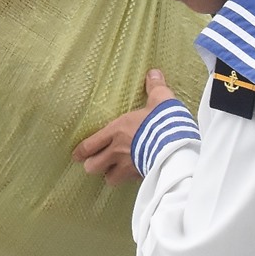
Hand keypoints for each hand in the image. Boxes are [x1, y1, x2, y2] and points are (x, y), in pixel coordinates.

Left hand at [72, 69, 179, 185]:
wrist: (178, 146)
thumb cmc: (164, 122)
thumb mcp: (161, 100)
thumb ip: (155, 87)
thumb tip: (153, 72)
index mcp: (117, 130)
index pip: (90, 145)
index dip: (80, 152)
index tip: (77, 155)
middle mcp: (117, 151)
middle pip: (92, 167)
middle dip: (93, 166)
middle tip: (96, 163)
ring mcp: (128, 166)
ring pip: (109, 179)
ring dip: (111, 175)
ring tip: (114, 171)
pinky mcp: (141, 177)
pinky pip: (129, 182)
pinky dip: (129, 180)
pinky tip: (135, 175)